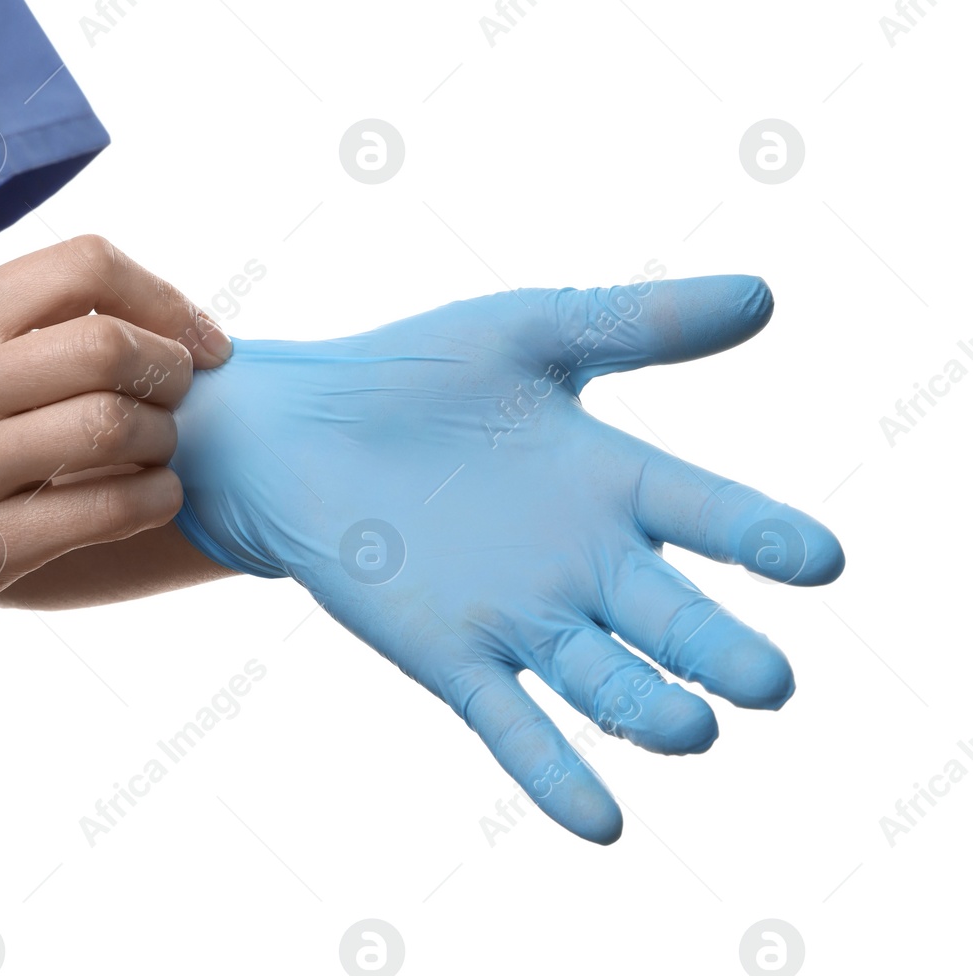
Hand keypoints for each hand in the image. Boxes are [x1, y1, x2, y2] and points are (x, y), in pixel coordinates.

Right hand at [0, 235, 230, 626]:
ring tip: (156, 447)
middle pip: (111, 348)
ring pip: (114, 429)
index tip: (198, 339)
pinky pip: (104, 511)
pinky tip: (152, 493)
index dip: (166, 298)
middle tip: (179, 393)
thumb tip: (167, 318)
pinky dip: (155, 498)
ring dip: (165, 439)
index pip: (87, 265)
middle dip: (172, 370)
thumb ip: (35, 321)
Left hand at [170, 275, 842, 842]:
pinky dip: (554, 772)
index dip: (760, 536)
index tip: (820, 559)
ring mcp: (521, 616)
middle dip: (717, 651)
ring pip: (605, 679)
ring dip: (650, 711)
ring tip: (696, 731)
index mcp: (612, 481)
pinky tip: (602, 822)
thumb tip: (765, 294)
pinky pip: (514, 723)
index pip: (705, 512)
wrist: (296, 426)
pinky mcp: (454, 657)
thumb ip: (635, 322)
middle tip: (769, 680)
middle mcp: (584, 562)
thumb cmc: (413, 375)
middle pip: (670, 617)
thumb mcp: (527, 334)